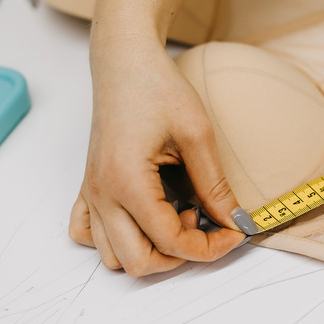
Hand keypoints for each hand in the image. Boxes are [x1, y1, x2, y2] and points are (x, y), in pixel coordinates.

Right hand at [69, 37, 245, 276]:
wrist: (124, 61)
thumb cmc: (157, 87)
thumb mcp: (197, 134)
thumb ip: (215, 186)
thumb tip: (235, 222)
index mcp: (127, 181)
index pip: (171, 241)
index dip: (210, 246)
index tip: (235, 233)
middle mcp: (102, 193)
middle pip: (140, 262)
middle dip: (181, 256)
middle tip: (207, 225)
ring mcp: (91, 192)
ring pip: (114, 256)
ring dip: (150, 250)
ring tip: (177, 217)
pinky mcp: (89, 186)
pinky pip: (88, 234)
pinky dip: (116, 239)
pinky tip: (143, 218)